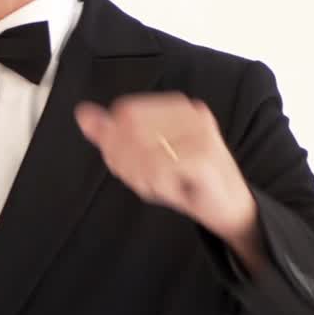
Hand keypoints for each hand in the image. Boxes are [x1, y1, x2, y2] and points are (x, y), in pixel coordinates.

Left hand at [74, 91, 257, 242]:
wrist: (230, 209)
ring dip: (146, 178)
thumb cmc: (186, 183)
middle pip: (130, 129)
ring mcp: (200, 131)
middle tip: (152, 180)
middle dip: (132, 163)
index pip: (126, 112)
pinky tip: (174, 190)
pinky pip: (158, 169)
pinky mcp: (204, 155)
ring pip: (142, 151)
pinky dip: (159, 186)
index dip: (120, 143)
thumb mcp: (144, 159)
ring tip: (166, 185)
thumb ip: (113, 136)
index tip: (134, 166)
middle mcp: (190, 111)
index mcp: (176, 106)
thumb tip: (83, 113)